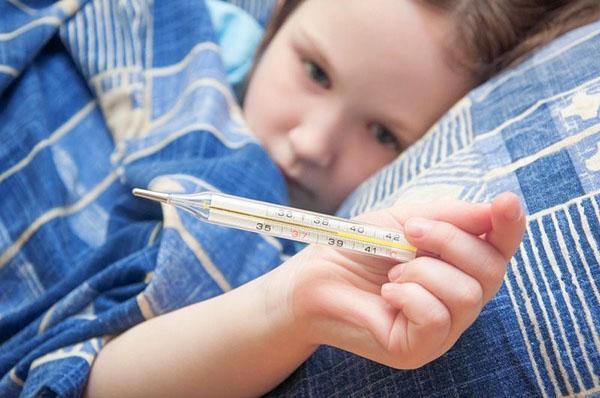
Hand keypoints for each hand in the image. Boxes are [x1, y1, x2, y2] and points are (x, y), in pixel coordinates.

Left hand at [276, 192, 525, 368]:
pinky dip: (409, 295)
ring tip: (393, 272)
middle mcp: (458, 301)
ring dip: (423, 271)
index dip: (509, 225)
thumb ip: (448, 216)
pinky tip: (387, 293)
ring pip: (468, 294)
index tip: (506, 201)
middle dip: (451, 241)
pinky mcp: (418, 350)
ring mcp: (442, 331)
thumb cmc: (359, 248)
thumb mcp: (403, 220)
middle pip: (492, 269)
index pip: (499, 248)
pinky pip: (437, 318)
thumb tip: (492, 210)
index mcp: (458, 267)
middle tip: (411, 232)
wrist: (313, 278)